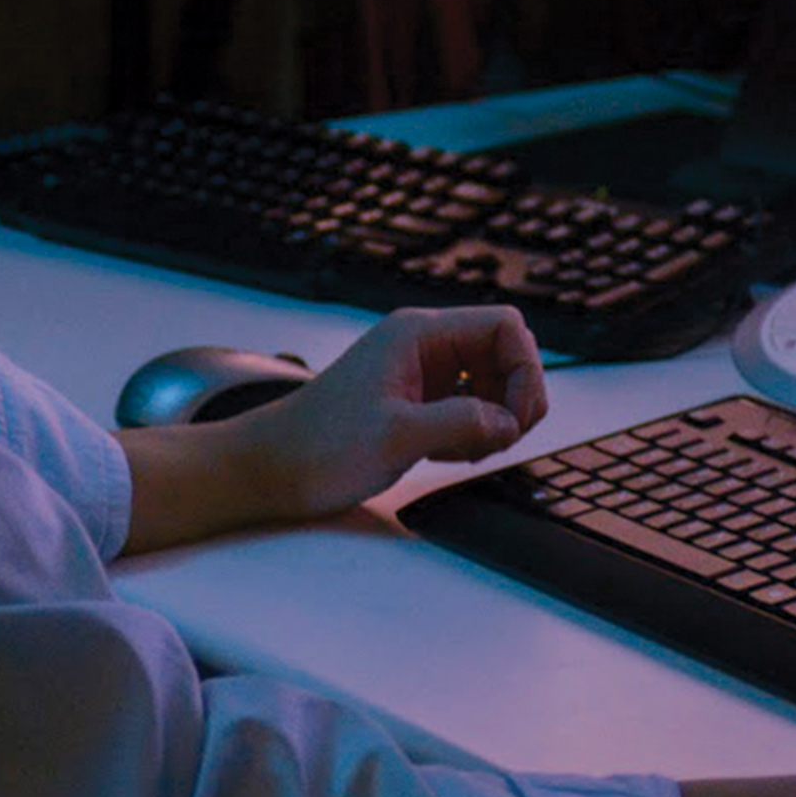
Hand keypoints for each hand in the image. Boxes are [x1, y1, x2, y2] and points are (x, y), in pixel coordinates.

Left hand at [235, 305, 547, 520]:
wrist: (270, 469)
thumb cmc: (318, 446)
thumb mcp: (396, 436)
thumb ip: (461, 422)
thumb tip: (508, 421)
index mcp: (417, 334)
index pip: (504, 326)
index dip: (525, 370)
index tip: (518, 419)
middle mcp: (422, 345)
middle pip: (503, 353)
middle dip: (514, 397)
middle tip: (500, 438)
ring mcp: (419, 373)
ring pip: (490, 381)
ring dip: (495, 418)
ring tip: (467, 450)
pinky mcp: (415, 402)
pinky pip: (469, 405)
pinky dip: (474, 431)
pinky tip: (448, 454)